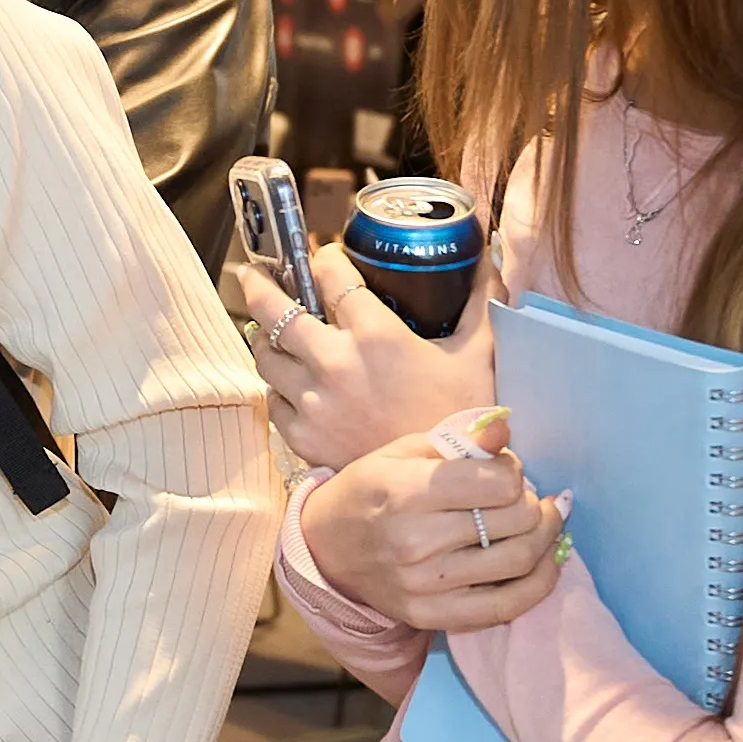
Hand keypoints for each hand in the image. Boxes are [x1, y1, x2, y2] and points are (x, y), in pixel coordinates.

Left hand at [230, 241, 494, 471]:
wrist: (443, 486)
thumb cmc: (463, 416)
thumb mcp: (478, 352)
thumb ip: (479, 299)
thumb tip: (486, 260)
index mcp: (376, 335)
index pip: (331, 276)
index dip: (324, 258)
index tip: (325, 255)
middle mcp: (335, 364)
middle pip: (274, 309)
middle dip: (259, 283)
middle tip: (256, 272)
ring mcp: (313, 402)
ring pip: (265, 354)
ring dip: (266, 336)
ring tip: (272, 328)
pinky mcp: (302, 436)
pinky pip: (273, 398)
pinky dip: (278, 384)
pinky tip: (289, 378)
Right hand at [296, 413, 577, 635]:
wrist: (326, 548)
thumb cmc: (370, 490)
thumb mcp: (404, 451)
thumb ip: (460, 441)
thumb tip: (505, 428)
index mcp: (406, 491)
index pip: (500, 483)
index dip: (513, 471)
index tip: (502, 470)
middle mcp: (415, 542)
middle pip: (516, 520)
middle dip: (531, 502)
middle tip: (523, 497)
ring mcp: (424, 585)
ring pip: (520, 560)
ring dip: (544, 536)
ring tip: (541, 522)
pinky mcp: (431, 616)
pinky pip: (507, 606)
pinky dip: (540, 583)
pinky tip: (547, 560)